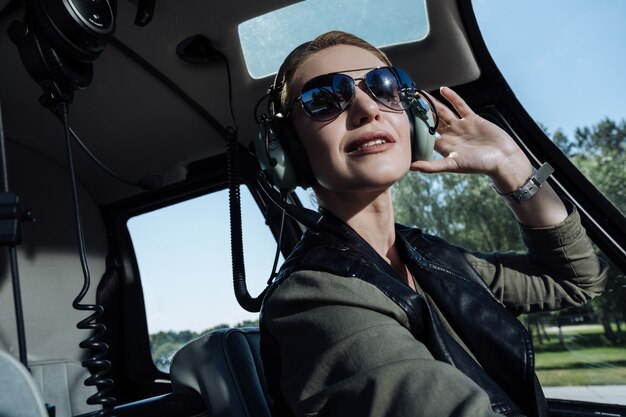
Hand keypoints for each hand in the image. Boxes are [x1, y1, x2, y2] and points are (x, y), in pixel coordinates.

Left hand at [410, 87, 531, 192]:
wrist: (502, 158)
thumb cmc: (478, 165)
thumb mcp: (453, 165)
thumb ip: (432, 166)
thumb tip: (411, 167)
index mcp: (444, 147)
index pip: (425, 136)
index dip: (414, 129)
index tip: (401, 120)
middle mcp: (451, 135)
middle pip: (432, 121)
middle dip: (421, 113)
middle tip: (408, 102)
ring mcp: (461, 126)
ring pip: (443, 112)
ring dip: (433, 103)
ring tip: (420, 94)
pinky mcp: (473, 119)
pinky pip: (460, 106)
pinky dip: (452, 97)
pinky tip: (443, 90)